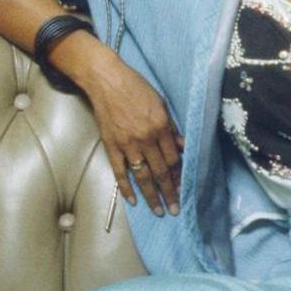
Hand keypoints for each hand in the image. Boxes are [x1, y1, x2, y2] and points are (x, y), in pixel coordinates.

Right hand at [57, 35, 183, 215]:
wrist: (106, 80)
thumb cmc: (136, 87)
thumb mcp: (161, 103)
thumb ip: (171, 127)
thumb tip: (183, 146)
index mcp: (161, 126)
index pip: (174, 159)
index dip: (180, 177)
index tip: (184, 190)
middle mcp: (146, 138)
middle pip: (161, 172)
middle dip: (169, 193)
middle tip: (176, 209)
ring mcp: (127, 144)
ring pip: (142, 176)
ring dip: (152, 196)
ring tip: (159, 211)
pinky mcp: (111, 145)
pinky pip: (120, 171)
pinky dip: (126, 187)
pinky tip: (133, 200)